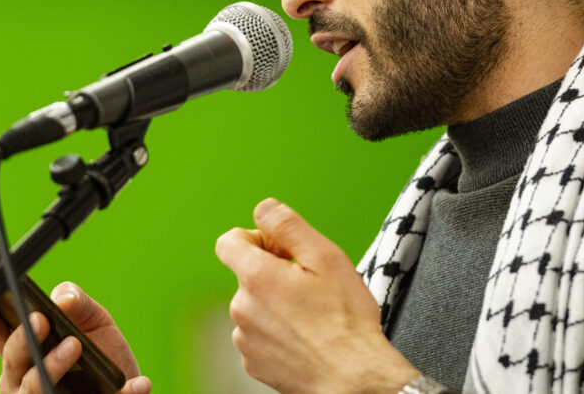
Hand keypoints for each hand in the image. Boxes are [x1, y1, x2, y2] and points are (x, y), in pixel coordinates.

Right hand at [0, 281, 152, 393]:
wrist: (126, 385)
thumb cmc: (99, 352)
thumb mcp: (92, 319)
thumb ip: (77, 302)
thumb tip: (63, 300)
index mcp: (22, 350)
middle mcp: (23, 380)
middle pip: (11, 362)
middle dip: (23, 341)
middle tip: (42, 321)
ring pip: (33, 391)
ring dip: (53, 368)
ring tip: (76, 346)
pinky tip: (139, 384)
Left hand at [215, 198, 419, 392]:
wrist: (354, 379)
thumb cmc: (346, 321)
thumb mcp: (326, 257)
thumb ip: (288, 225)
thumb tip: (264, 208)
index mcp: (256, 278)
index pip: (229, 241)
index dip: (256, 237)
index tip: (282, 249)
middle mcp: (242, 309)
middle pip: (246, 274)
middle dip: (273, 272)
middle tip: (310, 284)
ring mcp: (246, 340)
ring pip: (254, 305)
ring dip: (275, 303)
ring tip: (312, 314)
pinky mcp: (254, 363)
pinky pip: (259, 334)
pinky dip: (277, 330)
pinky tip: (306, 336)